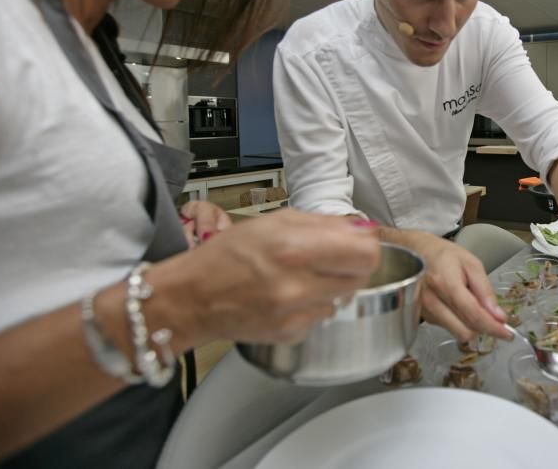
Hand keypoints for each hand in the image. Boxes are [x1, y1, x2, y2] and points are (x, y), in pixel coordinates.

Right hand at [162, 209, 380, 345]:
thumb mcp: (273, 222)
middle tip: (328, 259)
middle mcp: (297, 284)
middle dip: (349, 265)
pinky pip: (322, 317)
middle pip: (360, 277)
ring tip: (300, 277)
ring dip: (330, 286)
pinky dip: (312, 306)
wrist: (192, 298)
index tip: (356, 243)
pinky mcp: (291, 334)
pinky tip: (287, 297)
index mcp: (294, 248)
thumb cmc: (227, 256)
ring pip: (343, 298)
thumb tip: (361, 228)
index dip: (366, 246)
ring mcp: (295, 314)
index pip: (365, 253)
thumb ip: (322, 224)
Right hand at [403, 231, 508, 341]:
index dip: (492, 327)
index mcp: (446, 284)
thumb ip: (485, 291)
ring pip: (457, 332)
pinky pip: (448, 328)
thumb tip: (498, 316)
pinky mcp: (423, 317)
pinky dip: (460, 322)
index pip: (473, 314)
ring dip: (471, 326)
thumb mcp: (472, 265)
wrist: (417, 253)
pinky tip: (460, 307)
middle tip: (494, 319)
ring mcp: (425, 311)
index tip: (508, 334)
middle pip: (465, 330)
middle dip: (483, 328)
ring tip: (474, 306)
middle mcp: (432, 301)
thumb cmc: (446, 256)